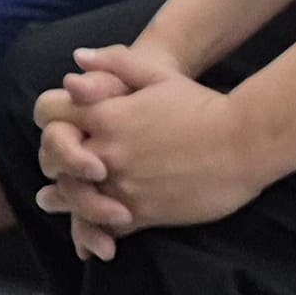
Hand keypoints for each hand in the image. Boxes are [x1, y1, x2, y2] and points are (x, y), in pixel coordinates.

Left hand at [32, 46, 247, 255]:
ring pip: (76, 199)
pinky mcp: (143, 213)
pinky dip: (95, 229)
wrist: (244, 142)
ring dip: (66, 201)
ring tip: (56, 203)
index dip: (51, 122)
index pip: (52, 116)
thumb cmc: (203, 105)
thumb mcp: (158, 75)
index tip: (58, 130)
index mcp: (106, 114)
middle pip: (56, 162)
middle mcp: (106, 152)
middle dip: (53, 165)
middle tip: (52, 170)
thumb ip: (115, 64)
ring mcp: (123, 185)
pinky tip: (92, 231)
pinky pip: (106, 226)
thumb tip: (75, 63)